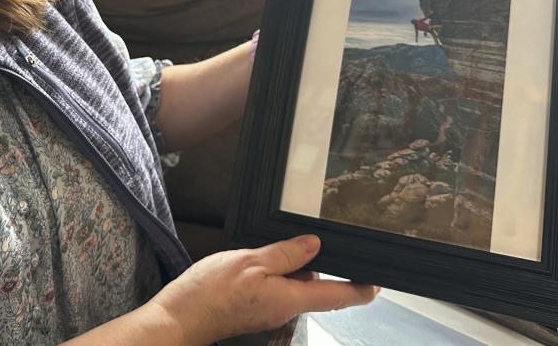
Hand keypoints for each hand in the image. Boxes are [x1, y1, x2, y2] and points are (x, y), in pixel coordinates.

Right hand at [148, 235, 378, 343]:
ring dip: (290, 266)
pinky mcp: (254, 309)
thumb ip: (284, 254)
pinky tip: (255, 260)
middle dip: (315, 265)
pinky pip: (275, 288)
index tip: (378, 280)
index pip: (338, 297)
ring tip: (272, 246)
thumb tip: (314, 245)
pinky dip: (273, 273)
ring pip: (293, 285)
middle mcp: (284, 309)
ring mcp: (268, 311)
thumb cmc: (210, 292)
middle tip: (307, 239)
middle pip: (315, 287)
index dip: (361, 288)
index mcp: (290, 299)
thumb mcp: (250, 261)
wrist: (179, 317)